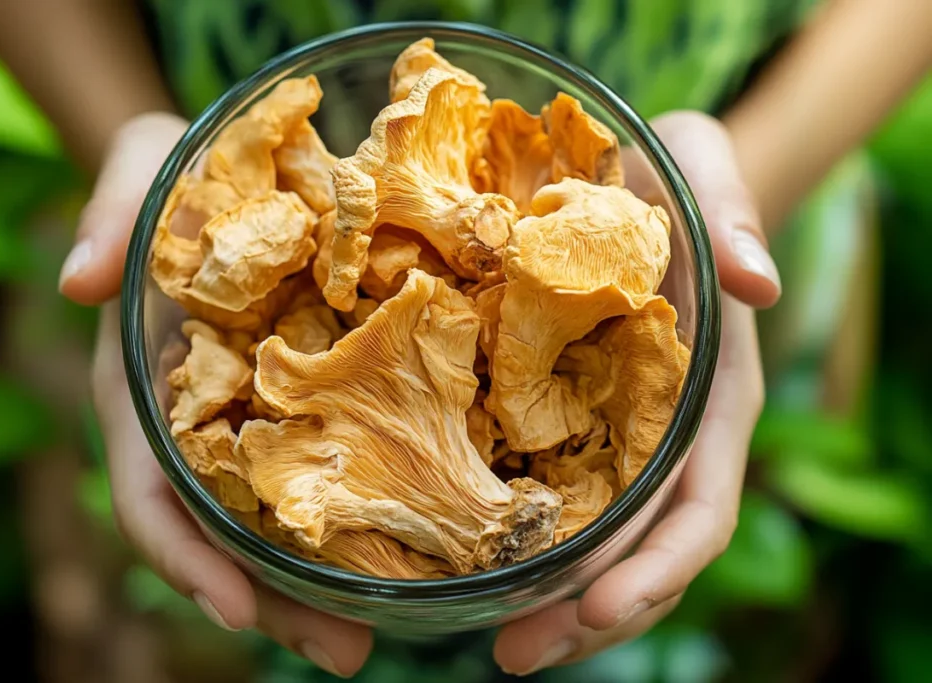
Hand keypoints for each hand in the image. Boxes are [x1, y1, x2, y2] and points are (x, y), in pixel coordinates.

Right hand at [61, 113, 371, 677]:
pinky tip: (419, 550)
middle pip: (229, 534)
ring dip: (326, 587)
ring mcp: (265, 424)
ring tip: (382, 635)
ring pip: (286, 524)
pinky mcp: (322, 407)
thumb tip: (79, 279)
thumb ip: (108, 212)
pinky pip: (340, 473)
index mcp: (154, 389)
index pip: (151, 488)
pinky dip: (367, 520)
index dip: (183, 553)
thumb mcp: (143, 169)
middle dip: (275, 601)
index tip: (231, 607)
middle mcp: (208, 426)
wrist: (242, 175)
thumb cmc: (186, 175)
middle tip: (346, 652)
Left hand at [493, 112, 775, 675]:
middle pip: (648, 549)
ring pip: (606, 547)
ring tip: (497, 645)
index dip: (656, 563)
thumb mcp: (702, 165)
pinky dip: (532, 553)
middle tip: (515, 654)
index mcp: (709, 393)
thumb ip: (731, 211)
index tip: (598, 607)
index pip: (697, 501)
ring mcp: (621, 440)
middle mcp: (670, 434)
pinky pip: (561, 507)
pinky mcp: (572, 429)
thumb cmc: (669, 174)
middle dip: (593, 611)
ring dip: (559, 605)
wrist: (632, 184)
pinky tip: (479, 578)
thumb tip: (756, 285)